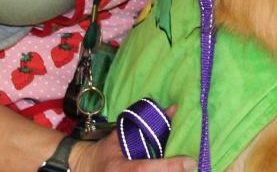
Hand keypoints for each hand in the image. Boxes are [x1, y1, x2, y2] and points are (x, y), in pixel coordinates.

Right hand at [72, 122, 194, 171]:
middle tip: (190, 164)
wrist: (86, 169)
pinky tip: (174, 169)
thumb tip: (172, 110)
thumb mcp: (119, 135)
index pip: (147, 169)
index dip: (170, 166)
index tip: (189, 161)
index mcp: (122, 169)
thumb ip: (143, 124)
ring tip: (183, 166)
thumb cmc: (102, 152)